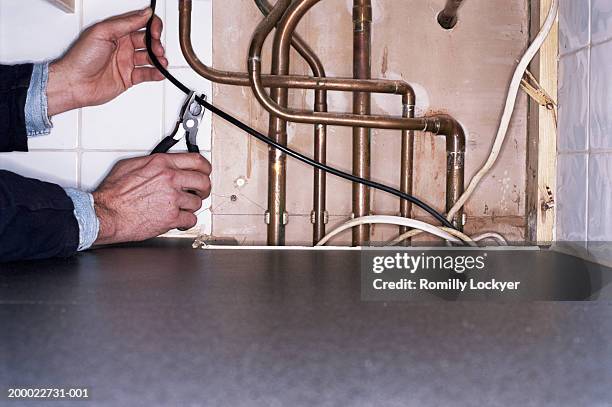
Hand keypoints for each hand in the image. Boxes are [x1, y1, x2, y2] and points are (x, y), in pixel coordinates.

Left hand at [47, 8, 167, 115]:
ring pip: (149, 58)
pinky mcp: (129, 78)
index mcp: (116, 32)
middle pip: (148, 41)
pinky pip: (147, 74)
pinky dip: (155, 73)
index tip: (156, 31)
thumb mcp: (102, 32)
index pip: (140, 24)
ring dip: (158, 59)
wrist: (74, 83)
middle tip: (157, 49)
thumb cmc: (80, 58)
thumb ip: (125, 23)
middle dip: (156, 44)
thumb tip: (144, 14)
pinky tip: (159, 73)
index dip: (151, 26)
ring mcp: (126, 62)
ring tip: (160, 62)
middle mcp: (123, 46)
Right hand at [92, 154, 211, 245]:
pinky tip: (179, 220)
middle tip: (199, 192)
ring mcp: (172, 199)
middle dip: (203, 188)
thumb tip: (162, 163)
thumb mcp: (130, 166)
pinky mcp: (171, 217)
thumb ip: (152, 162)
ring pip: (197, 202)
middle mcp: (170, 179)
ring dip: (191, 206)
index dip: (205, 168)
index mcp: (162, 164)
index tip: (205, 172)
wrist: (105, 214)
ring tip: (181, 208)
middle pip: (203, 182)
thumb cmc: (113, 193)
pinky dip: (186, 222)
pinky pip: (191, 220)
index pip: (196, 161)